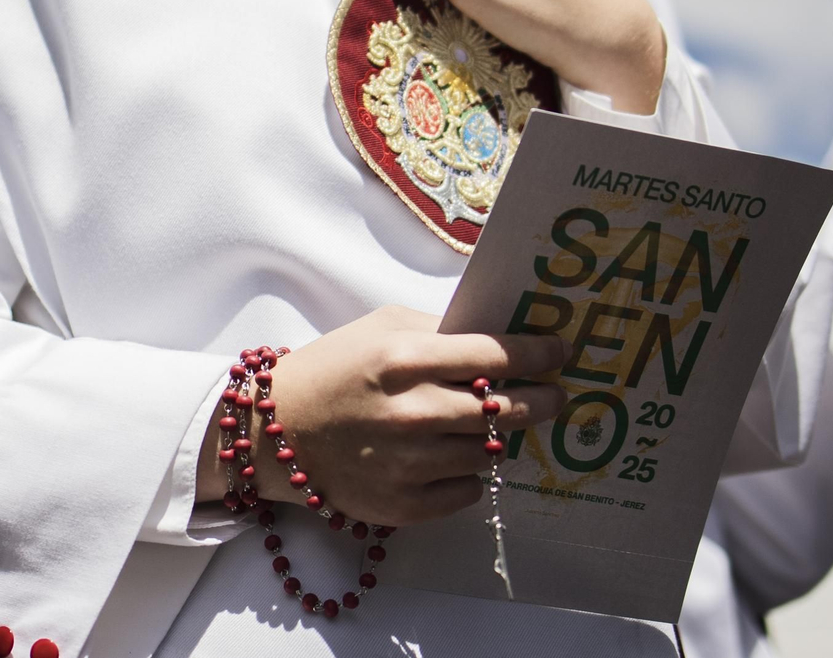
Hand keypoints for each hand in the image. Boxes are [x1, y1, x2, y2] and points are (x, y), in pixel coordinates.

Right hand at [199, 305, 567, 526]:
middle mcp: (413, 412)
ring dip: (497, 437)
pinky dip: (467, 474)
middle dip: (540, 399)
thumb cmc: (331, 370)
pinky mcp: (403, 505)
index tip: (559, 352)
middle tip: (551, 395)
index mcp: (405, 358)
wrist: (273, 432)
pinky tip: (450, 457)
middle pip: (507, 408)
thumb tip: (501, 336)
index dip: (540, 353)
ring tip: (487, 425)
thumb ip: (440, 329)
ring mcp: (410, 464)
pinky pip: (467, 490)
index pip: (498, 354)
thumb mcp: (380, 327)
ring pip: (491, 451)